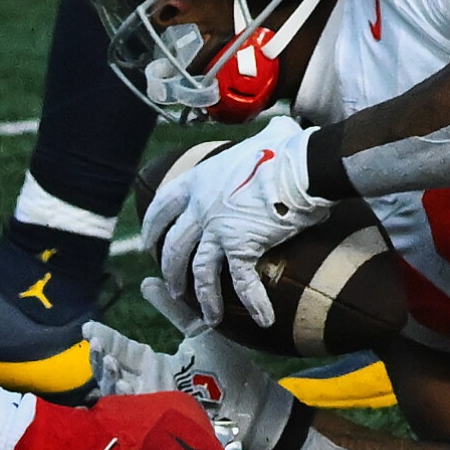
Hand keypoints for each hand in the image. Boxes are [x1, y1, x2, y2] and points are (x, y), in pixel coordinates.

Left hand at [144, 116, 334, 332]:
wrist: (303, 165)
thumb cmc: (289, 149)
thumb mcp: (269, 136)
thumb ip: (266, 137)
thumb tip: (283, 131)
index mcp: (201, 180)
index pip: (163, 205)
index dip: (152, 226)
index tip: (147, 242)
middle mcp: (202, 207)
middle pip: (175, 244)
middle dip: (169, 268)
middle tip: (171, 285)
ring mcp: (218, 229)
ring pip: (198, 270)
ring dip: (199, 295)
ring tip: (205, 313)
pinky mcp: (241, 247)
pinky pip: (241, 282)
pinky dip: (251, 302)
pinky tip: (262, 319)